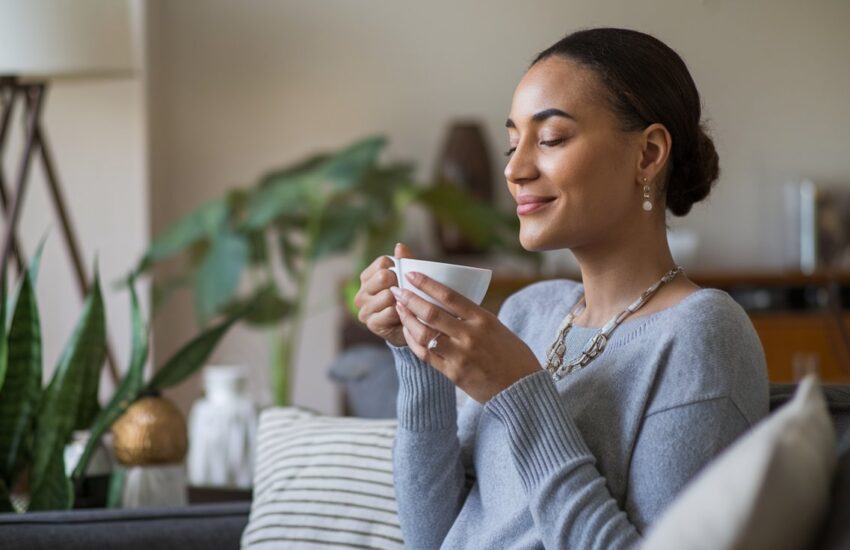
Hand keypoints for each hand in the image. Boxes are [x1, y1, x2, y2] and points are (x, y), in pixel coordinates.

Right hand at [353, 242, 414, 346]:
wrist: (410, 328)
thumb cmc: (408, 299)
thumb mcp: (408, 279)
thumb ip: (405, 261)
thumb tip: (400, 246)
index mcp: (367, 277)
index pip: (383, 263)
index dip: (398, 268)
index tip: (403, 278)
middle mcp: (361, 292)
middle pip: (383, 276)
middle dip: (399, 283)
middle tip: (405, 293)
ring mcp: (364, 309)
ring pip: (387, 295)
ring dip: (401, 300)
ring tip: (405, 306)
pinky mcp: (371, 323)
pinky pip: (391, 312)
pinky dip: (401, 314)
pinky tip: (403, 316)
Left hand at [392, 271, 540, 402]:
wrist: (521, 390)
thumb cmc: (512, 356)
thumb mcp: (497, 328)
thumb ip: (473, 317)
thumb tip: (447, 303)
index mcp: (484, 320)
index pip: (450, 296)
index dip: (427, 284)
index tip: (411, 274)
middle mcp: (470, 336)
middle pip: (432, 313)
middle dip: (410, 299)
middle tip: (397, 290)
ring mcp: (460, 356)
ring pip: (424, 334)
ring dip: (407, 319)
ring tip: (399, 308)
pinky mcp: (453, 374)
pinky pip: (425, 355)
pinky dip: (412, 341)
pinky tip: (407, 331)